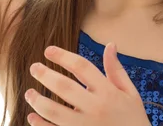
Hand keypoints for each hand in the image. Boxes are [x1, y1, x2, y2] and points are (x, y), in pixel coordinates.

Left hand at [25, 43, 150, 125]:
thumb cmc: (133, 120)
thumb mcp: (130, 94)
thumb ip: (116, 70)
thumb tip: (110, 45)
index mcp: (108, 92)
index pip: (82, 67)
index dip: (63, 56)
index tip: (48, 50)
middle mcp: (96, 108)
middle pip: (64, 86)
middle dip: (45, 75)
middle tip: (34, 67)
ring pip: (54, 111)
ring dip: (38, 101)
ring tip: (29, 93)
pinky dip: (40, 125)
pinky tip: (32, 117)